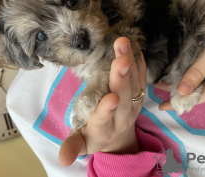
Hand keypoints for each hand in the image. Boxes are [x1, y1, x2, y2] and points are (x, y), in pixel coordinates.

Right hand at [59, 37, 145, 166]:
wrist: (119, 135)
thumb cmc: (95, 135)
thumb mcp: (83, 142)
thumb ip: (73, 146)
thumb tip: (61, 160)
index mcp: (105, 128)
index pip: (105, 120)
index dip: (108, 110)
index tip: (111, 98)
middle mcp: (123, 115)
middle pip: (125, 97)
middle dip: (122, 79)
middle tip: (121, 60)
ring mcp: (135, 103)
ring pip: (135, 82)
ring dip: (130, 62)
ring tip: (123, 43)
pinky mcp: (140, 93)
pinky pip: (142, 75)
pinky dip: (139, 60)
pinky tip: (133, 45)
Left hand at [157, 23, 204, 110]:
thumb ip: (197, 73)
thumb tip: (181, 91)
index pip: (192, 100)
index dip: (174, 100)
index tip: (159, 103)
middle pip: (194, 96)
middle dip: (176, 92)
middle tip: (157, 84)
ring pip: (198, 91)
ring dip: (183, 86)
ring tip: (164, 81)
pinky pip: (204, 85)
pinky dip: (192, 82)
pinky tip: (179, 78)